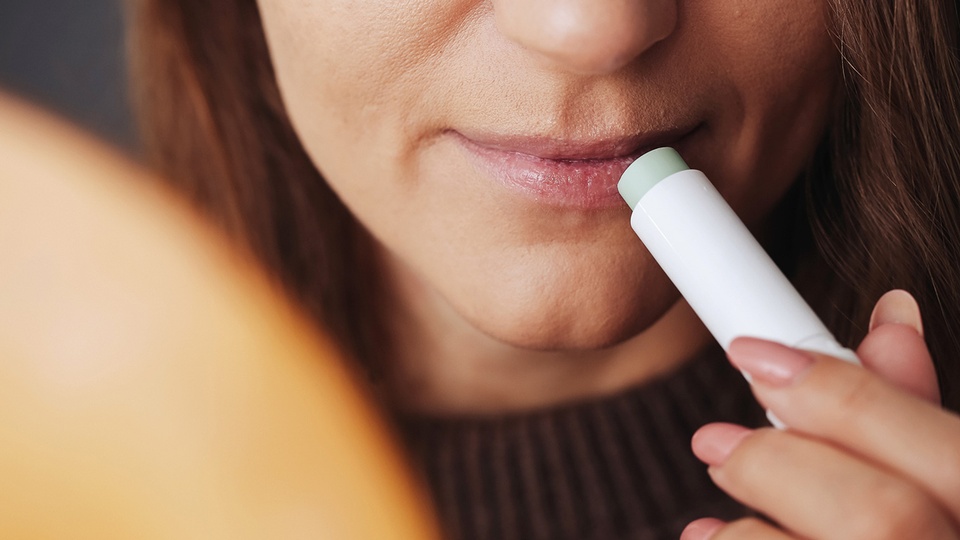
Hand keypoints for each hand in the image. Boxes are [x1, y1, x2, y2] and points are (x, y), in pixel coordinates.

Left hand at [682, 290, 959, 538]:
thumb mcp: (941, 482)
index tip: (754, 354)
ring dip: (744, 533)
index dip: (842, 392)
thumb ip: (914, 419)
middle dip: (780, 463)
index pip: (945, 455)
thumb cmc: (912, 526)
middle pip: (881, 516)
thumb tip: (891, 318)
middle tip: (715, 442)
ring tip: (715, 525)